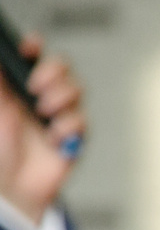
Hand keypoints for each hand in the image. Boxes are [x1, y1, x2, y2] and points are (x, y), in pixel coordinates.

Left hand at [0, 34, 83, 221]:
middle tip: (35, 86)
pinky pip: (81, 121)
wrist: (14, 183)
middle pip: (64, 67)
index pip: (35, 56)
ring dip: (60, 98)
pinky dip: (66, 127)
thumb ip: (1, 83)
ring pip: (77, 90)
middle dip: (52, 71)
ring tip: (43, 112)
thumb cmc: (2, 147)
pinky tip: (52, 138)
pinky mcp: (76, 136)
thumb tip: (1, 57)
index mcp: (23, 85)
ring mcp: (62, 114)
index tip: (30, 47)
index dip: (36, 46)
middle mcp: (45, 95)